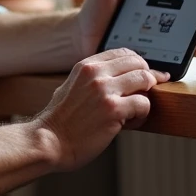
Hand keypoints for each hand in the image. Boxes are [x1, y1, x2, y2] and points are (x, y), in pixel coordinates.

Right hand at [34, 48, 166, 170]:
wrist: (48, 142)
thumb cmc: (58, 121)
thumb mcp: (70, 88)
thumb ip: (90, 80)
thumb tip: (114, 79)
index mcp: (85, 66)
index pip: (123, 53)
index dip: (137, 64)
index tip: (144, 75)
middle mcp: (96, 74)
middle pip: (138, 63)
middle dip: (147, 78)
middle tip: (145, 93)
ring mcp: (105, 91)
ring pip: (145, 79)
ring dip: (146, 96)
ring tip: (135, 111)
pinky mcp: (114, 110)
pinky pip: (144, 104)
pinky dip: (142, 115)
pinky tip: (130, 123)